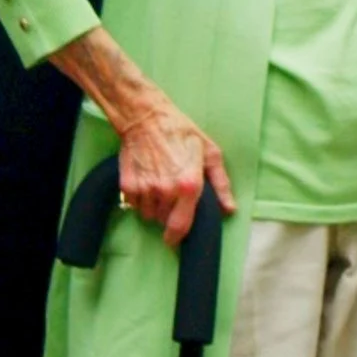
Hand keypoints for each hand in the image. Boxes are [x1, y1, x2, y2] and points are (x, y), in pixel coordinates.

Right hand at [115, 91, 234, 248]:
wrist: (146, 117)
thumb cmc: (182, 133)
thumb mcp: (210, 154)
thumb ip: (221, 184)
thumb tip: (229, 209)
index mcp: (189, 186)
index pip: (181, 226)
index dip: (177, 237)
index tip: (175, 239)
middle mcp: (166, 191)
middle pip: (164, 221)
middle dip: (168, 215)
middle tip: (171, 198)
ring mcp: (145, 189)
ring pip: (148, 215)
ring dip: (154, 207)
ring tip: (159, 187)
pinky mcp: (128, 185)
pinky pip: (133, 205)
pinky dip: (139, 199)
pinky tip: (146, 182)